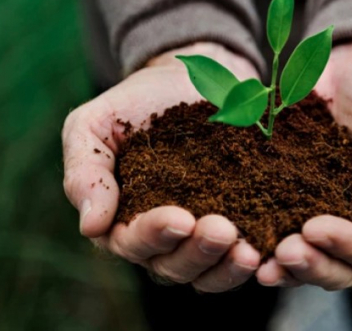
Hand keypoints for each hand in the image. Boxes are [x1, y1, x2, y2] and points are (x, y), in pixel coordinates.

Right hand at [62, 43, 261, 291]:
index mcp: (119, 220)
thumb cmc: (132, 104)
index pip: (131, 241)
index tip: (180, 218)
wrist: (187, 79)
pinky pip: (239, 258)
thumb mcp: (93, 126)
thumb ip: (85, 172)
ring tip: (248, 250)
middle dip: (196, 252)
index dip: (154, 234)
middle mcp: (158, 238)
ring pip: (207, 273)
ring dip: (226, 267)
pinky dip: (251, 261)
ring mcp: (197, 236)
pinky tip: (267, 251)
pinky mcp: (235, 224)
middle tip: (222, 230)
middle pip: (172, 266)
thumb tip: (90, 227)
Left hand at [257, 41, 351, 289]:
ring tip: (258, 258)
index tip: (315, 228)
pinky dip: (252, 233)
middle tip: (284, 250)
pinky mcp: (275, 196)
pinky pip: (263, 223)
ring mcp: (307, 214)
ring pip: (296, 256)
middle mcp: (345, 229)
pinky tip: (235, 236)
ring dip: (279, 263)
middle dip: (308, 264)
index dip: (344, 247)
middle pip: (329, 266)